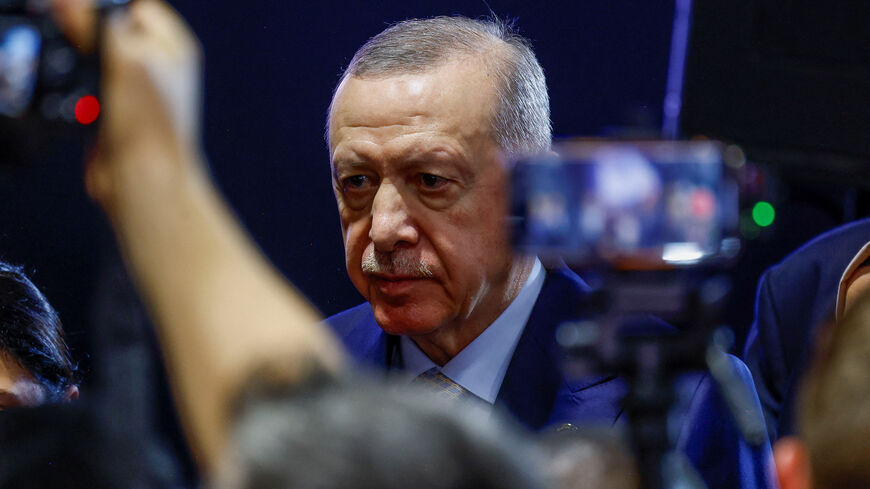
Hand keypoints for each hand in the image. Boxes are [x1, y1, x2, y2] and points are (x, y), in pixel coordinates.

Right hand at [52, 0, 203, 209]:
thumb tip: (74, 3)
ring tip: (98, 87)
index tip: (86, 17)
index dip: (109, 8)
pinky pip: (91, 87)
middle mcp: (160, 67)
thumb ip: (98, 24)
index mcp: (175, 46)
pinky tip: (90, 104)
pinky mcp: (117, 111)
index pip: (139, 6)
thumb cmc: (151, 126)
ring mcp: (138, 90)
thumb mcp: (124, 58)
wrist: (144, 179)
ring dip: (88, 67)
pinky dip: (83, 91)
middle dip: (94, 36)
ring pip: (99, 59)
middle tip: (86, 50)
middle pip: (115, 30)